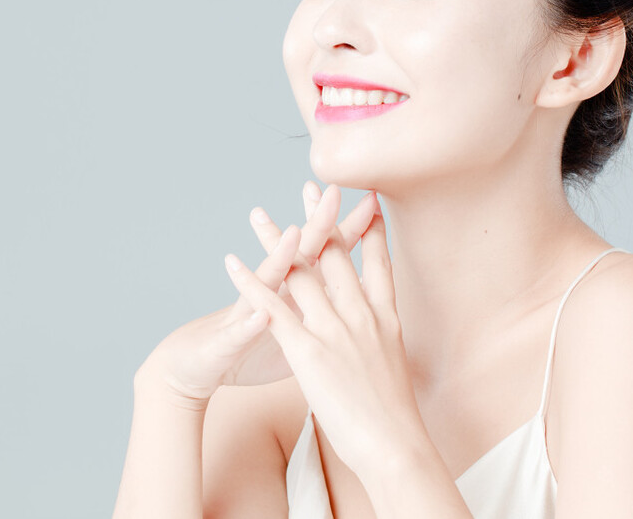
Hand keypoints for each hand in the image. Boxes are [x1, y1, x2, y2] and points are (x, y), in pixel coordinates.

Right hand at [136, 183, 378, 407]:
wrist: (198, 365)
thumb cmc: (252, 345)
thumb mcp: (296, 326)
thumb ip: (320, 305)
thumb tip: (357, 291)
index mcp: (295, 291)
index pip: (328, 254)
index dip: (351, 230)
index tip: (374, 200)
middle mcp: (272, 292)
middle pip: (301, 253)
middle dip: (317, 222)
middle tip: (333, 191)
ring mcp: (248, 311)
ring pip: (266, 281)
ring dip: (279, 257)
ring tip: (294, 234)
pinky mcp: (229, 339)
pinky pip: (241, 330)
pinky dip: (251, 322)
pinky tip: (260, 312)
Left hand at [223, 191, 428, 475]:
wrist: (398, 446)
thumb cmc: (399, 418)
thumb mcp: (396, 365)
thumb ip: (384, 340)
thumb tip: (382, 334)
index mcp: (386, 317)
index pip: (378, 262)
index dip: (369, 228)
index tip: (367, 199)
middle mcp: (361, 314)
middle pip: (336, 255)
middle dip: (321, 219)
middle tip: (312, 186)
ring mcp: (334, 329)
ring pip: (300, 272)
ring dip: (275, 240)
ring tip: (257, 214)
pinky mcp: (308, 350)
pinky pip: (273, 308)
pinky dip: (251, 282)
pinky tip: (233, 262)